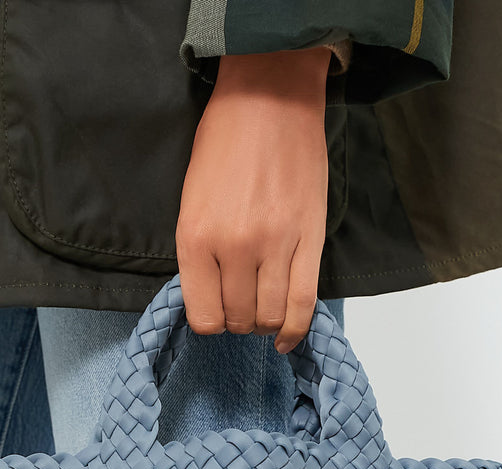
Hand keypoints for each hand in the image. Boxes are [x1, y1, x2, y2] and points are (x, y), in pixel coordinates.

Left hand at [175, 46, 329, 353]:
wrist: (269, 96)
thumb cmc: (224, 142)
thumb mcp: (191, 199)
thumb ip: (199, 252)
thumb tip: (211, 298)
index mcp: (196, 237)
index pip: (203, 316)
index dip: (210, 321)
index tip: (216, 312)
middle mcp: (235, 247)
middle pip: (238, 319)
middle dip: (238, 321)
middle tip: (241, 305)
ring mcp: (275, 244)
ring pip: (270, 316)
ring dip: (264, 322)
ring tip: (263, 308)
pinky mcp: (310, 238)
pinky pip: (305, 303)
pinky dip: (294, 329)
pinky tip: (285, 338)